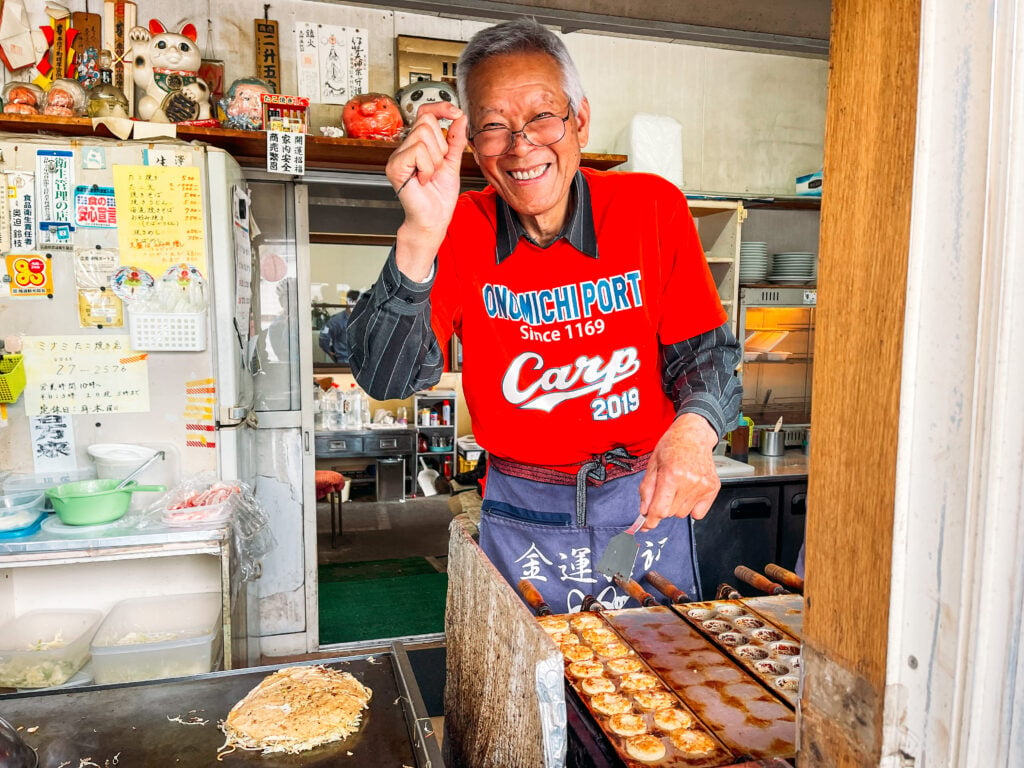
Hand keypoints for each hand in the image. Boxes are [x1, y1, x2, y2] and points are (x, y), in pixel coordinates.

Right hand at [386, 102, 468, 280]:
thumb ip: (456, 140)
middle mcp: (404, 147)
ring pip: (423, 136)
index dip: (440, 107)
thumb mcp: (453, 162)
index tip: (455, 113)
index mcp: (417, 144)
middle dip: (441, 146)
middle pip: (426, 123)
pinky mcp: (395, 167)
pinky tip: (423, 180)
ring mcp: (397, 156)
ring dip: (434, 159)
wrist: (434, 219)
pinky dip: (427, 167)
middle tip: (437, 167)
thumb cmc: (439, 196)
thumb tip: (460, 118)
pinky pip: (418, 152)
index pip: (424, 112)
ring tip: (430, 175)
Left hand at [637, 413, 720, 530]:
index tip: (645, 526)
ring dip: (676, 505)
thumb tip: (644, 511)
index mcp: (671, 474)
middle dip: (662, 506)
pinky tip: (688, 491)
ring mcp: (703, 486)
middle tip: (664, 490)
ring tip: (677, 486)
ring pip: (683, 514)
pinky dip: (691, 507)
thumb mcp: (652, 464)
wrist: (694, 434)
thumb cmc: (672, 445)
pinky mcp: (713, 488)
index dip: (650, 521)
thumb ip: (647, 489)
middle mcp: (689, 482)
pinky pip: (698, 513)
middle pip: (670, 513)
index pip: (660, 510)